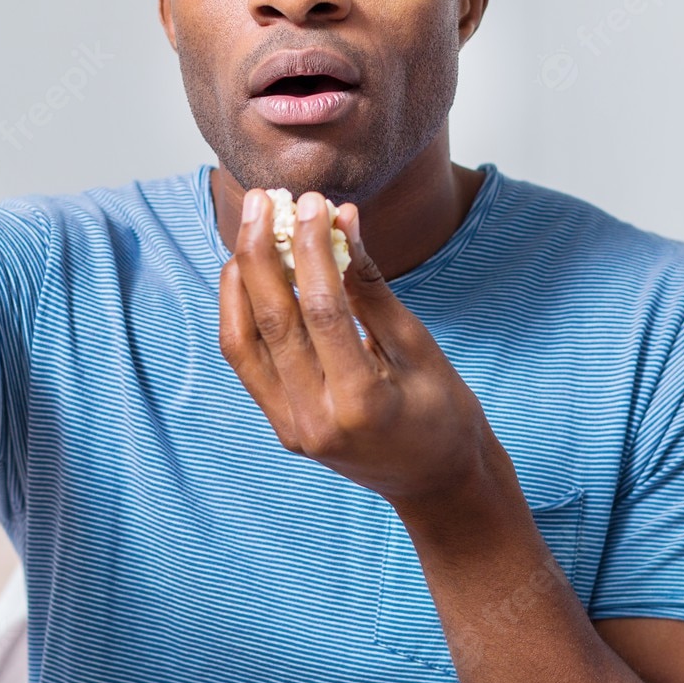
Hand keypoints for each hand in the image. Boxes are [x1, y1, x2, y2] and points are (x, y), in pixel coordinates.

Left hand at [219, 188, 501, 509]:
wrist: (436, 483)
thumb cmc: (443, 413)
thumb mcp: (419, 347)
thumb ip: (371, 287)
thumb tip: (340, 219)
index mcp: (362, 404)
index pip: (322, 310)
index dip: (311, 248)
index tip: (311, 201)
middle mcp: (316, 421)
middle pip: (272, 321)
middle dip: (261, 251)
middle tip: (263, 199)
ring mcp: (291, 428)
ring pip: (243, 340)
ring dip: (241, 278)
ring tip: (249, 226)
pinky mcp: (281, 425)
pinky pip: (246, 360)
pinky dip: (240, 311)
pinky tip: (248, 271)